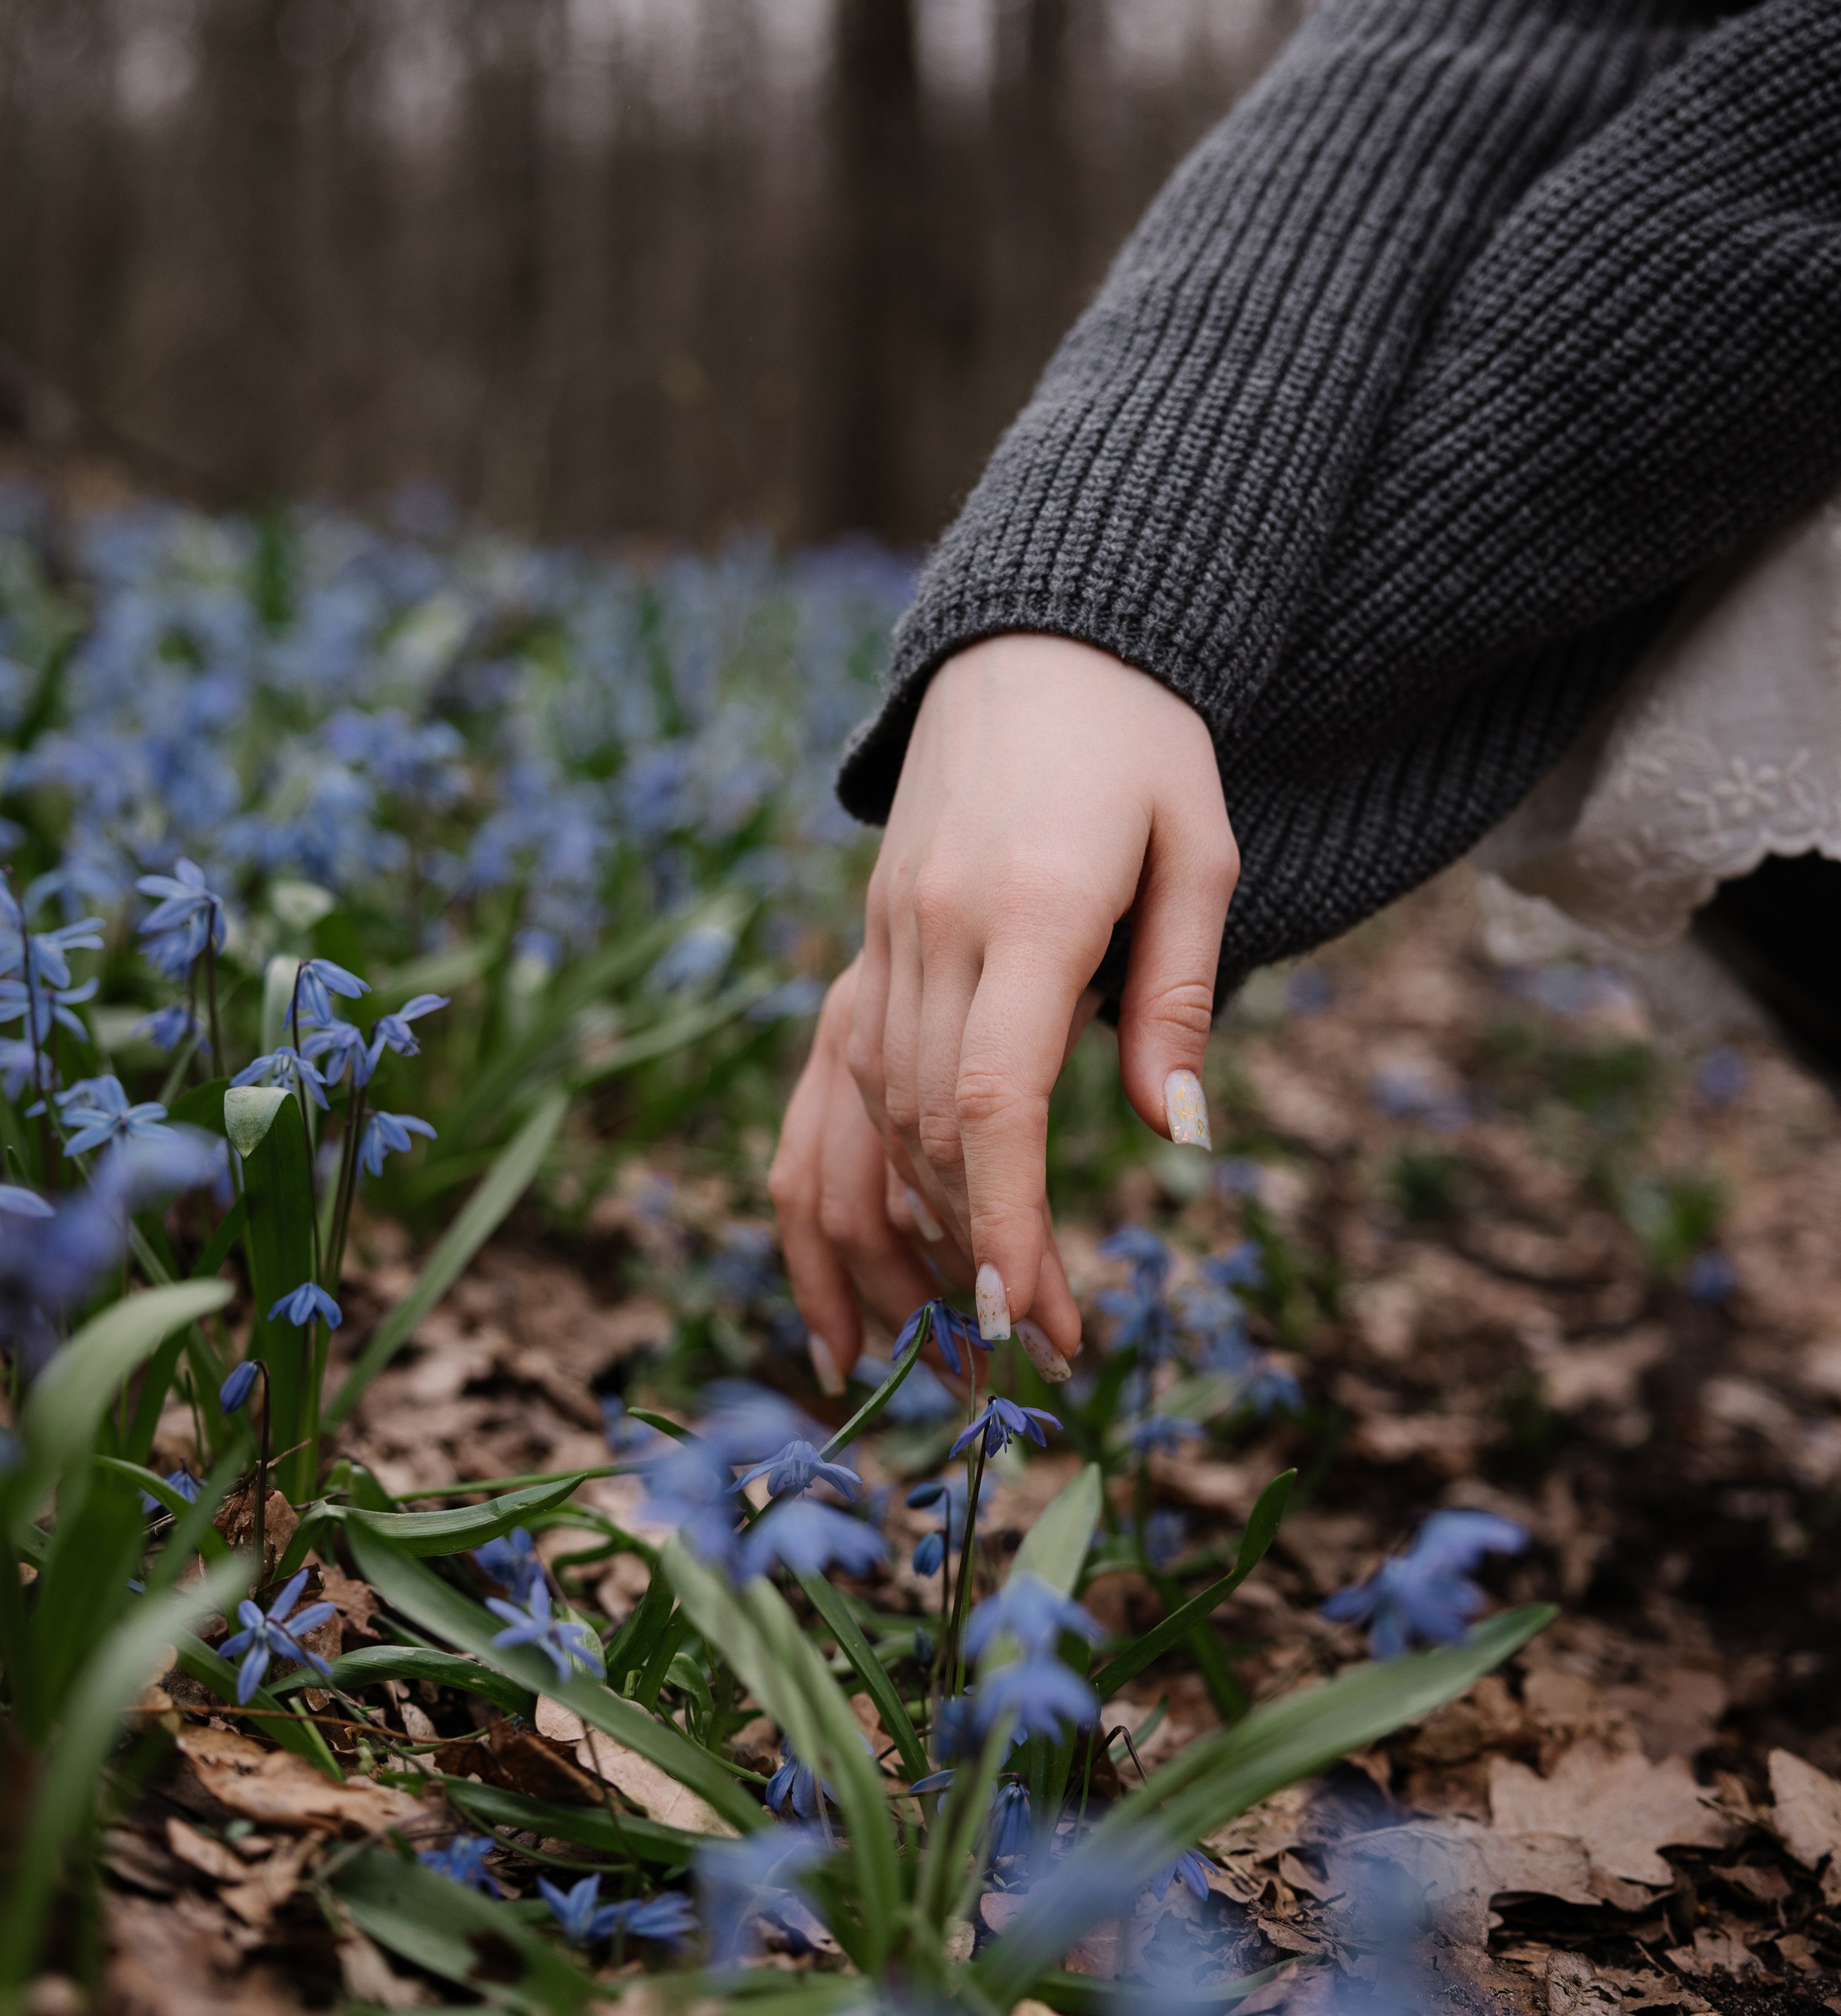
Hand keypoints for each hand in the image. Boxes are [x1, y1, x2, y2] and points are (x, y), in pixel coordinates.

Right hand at [771, 634, 1236, 1386]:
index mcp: (1024, 908)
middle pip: (922, 1132)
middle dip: (969, 1264)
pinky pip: (815, 1095)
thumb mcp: (1199, 848)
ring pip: (857, 1125)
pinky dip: (818, 1201)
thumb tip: (1179, 1138)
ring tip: (928, 1367)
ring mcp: (878, 944)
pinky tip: (836, 1298)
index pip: (991, 1095)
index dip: (1003, 1217)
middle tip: (1027, 1370)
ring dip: (886, 1254)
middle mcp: (930, 932)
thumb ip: (1177, 992)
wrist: (1034, 646)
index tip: (1029, 1318)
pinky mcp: (861, 956)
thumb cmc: (1141, 748)